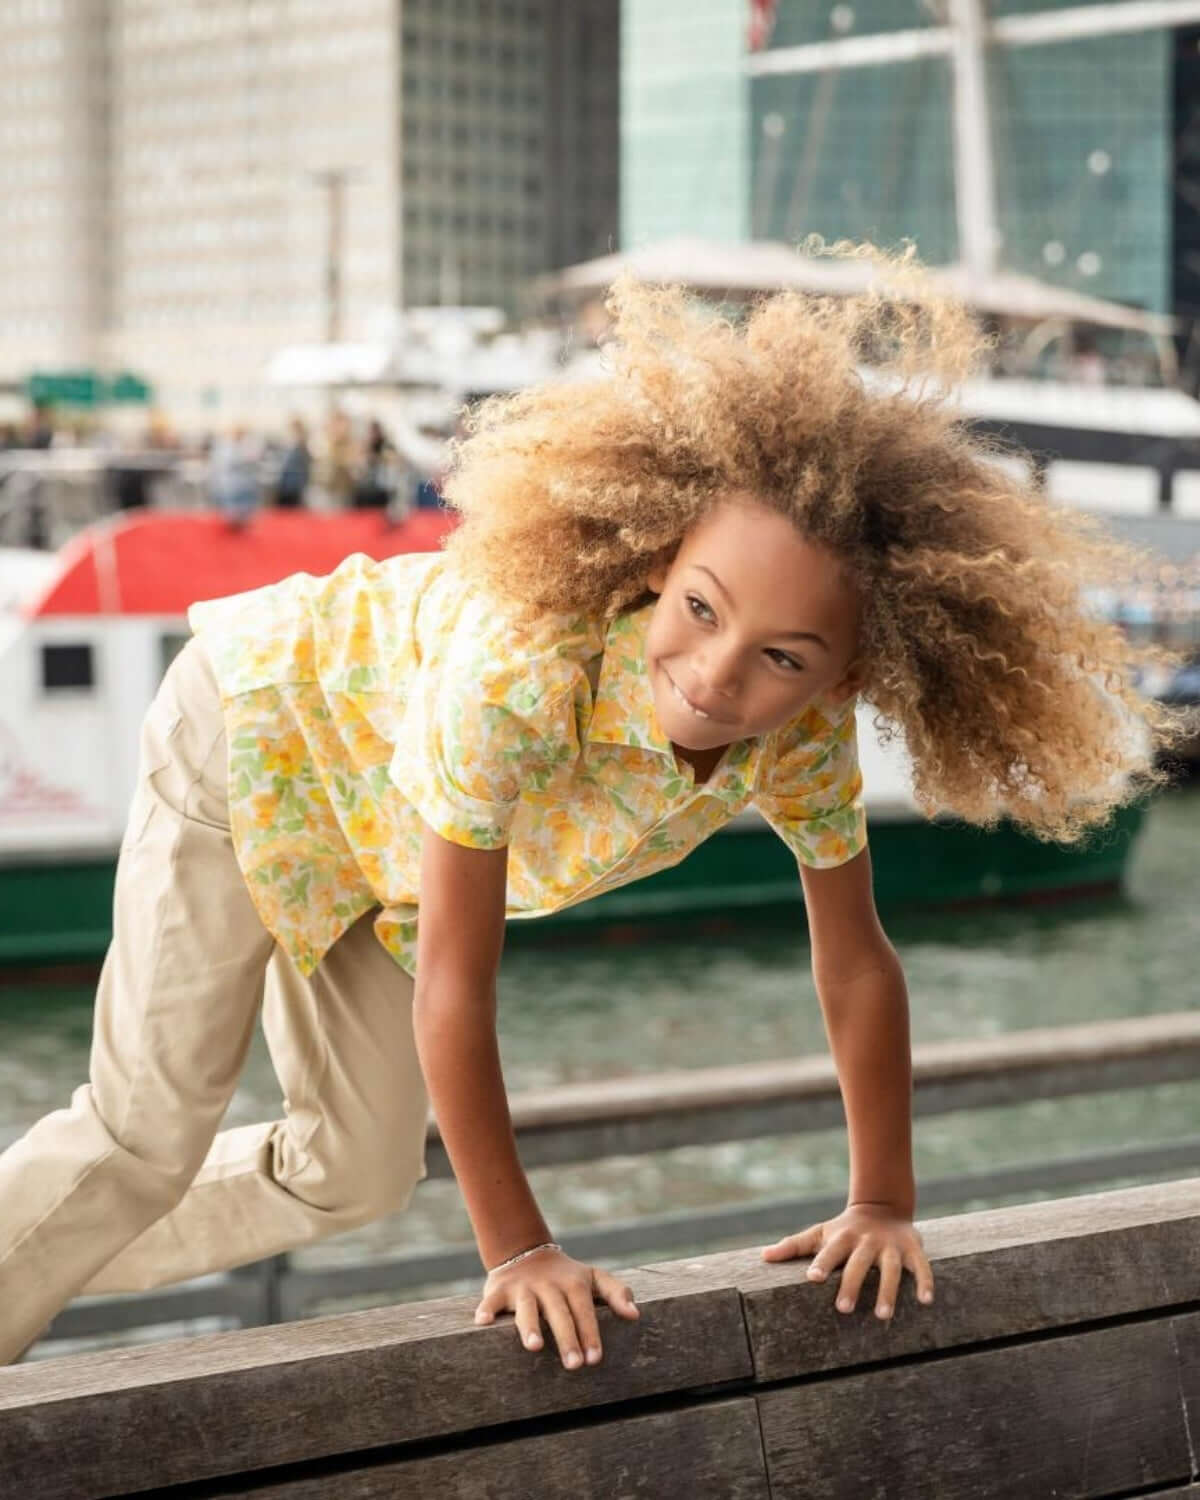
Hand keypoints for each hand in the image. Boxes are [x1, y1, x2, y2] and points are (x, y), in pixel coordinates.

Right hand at [473, 1247, 639, 1368]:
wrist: (526, 1252)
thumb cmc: (566, 1277)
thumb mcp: (593, 1278)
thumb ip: (616, 1293)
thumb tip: (636, 1315)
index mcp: (573, 1283)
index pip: (584, 1309)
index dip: (590, 1333)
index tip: (595, 1359)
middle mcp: (548, 1285)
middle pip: (559, 1312)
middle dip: (567, 1338)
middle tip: (574, 1365)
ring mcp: (523, 1287)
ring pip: (527, 1308)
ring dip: (530, 1326)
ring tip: (535, 1347)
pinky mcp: (499, 1289)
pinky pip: (491, 1300)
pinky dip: (486, 1309)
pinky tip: (481, 1322)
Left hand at [760, 1201, 934, 1320]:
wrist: (882, 1206)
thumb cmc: (844, 1230)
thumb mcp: (820, 1233)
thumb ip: (794, 1246)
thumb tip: (763, 1256)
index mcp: (842, 1238)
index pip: (830, 1251)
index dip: (822, 1263)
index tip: (813, 1277)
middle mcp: (867, 1241)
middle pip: (859, 1263)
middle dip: (851, 1284)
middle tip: (843, 1309)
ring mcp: (890, 1246)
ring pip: (891, 1269)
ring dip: (888, 1291)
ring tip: (882, 1316)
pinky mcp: (912, 1249)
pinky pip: (922, 1267)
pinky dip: (925, 1282)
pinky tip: (927, 1301)